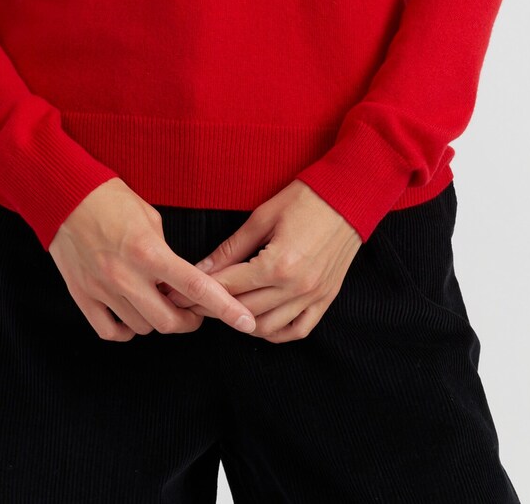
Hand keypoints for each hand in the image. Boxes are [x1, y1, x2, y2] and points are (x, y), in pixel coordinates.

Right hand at [47, 177, 257, 341]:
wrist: (63, 195)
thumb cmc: (109, 198)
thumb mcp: (150, 216)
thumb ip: (166, 251)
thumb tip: (176, 278)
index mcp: (149, 251)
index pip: (196, 288)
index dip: (225, 308)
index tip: (245, 322)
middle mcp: (127, 276)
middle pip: (170, 321)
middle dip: (189, 321)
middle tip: (193, 312)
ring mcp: (103, 290)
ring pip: (142, 328)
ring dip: (156, 319)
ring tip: (157, 301)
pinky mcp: (83, 296)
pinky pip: (111, 331)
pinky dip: (127, 330)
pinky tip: (131, 315)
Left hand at [159, 180, 362, 341]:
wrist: (350, 196)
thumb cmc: (305, 199)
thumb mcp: (262, 217)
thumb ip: (231, 248)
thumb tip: (202, 269)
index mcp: (278, 264)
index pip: (229, 287)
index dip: (199, 292)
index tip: (179, 294)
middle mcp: (296, 287)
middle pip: (244, 310)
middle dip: (213, 308)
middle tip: (192, 305)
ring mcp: (314, 297)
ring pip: (268, 327)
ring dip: (242, 323)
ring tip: (223, 311)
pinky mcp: (326, 299)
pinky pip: (298, 330)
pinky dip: (275, 333)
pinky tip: (259, 324)